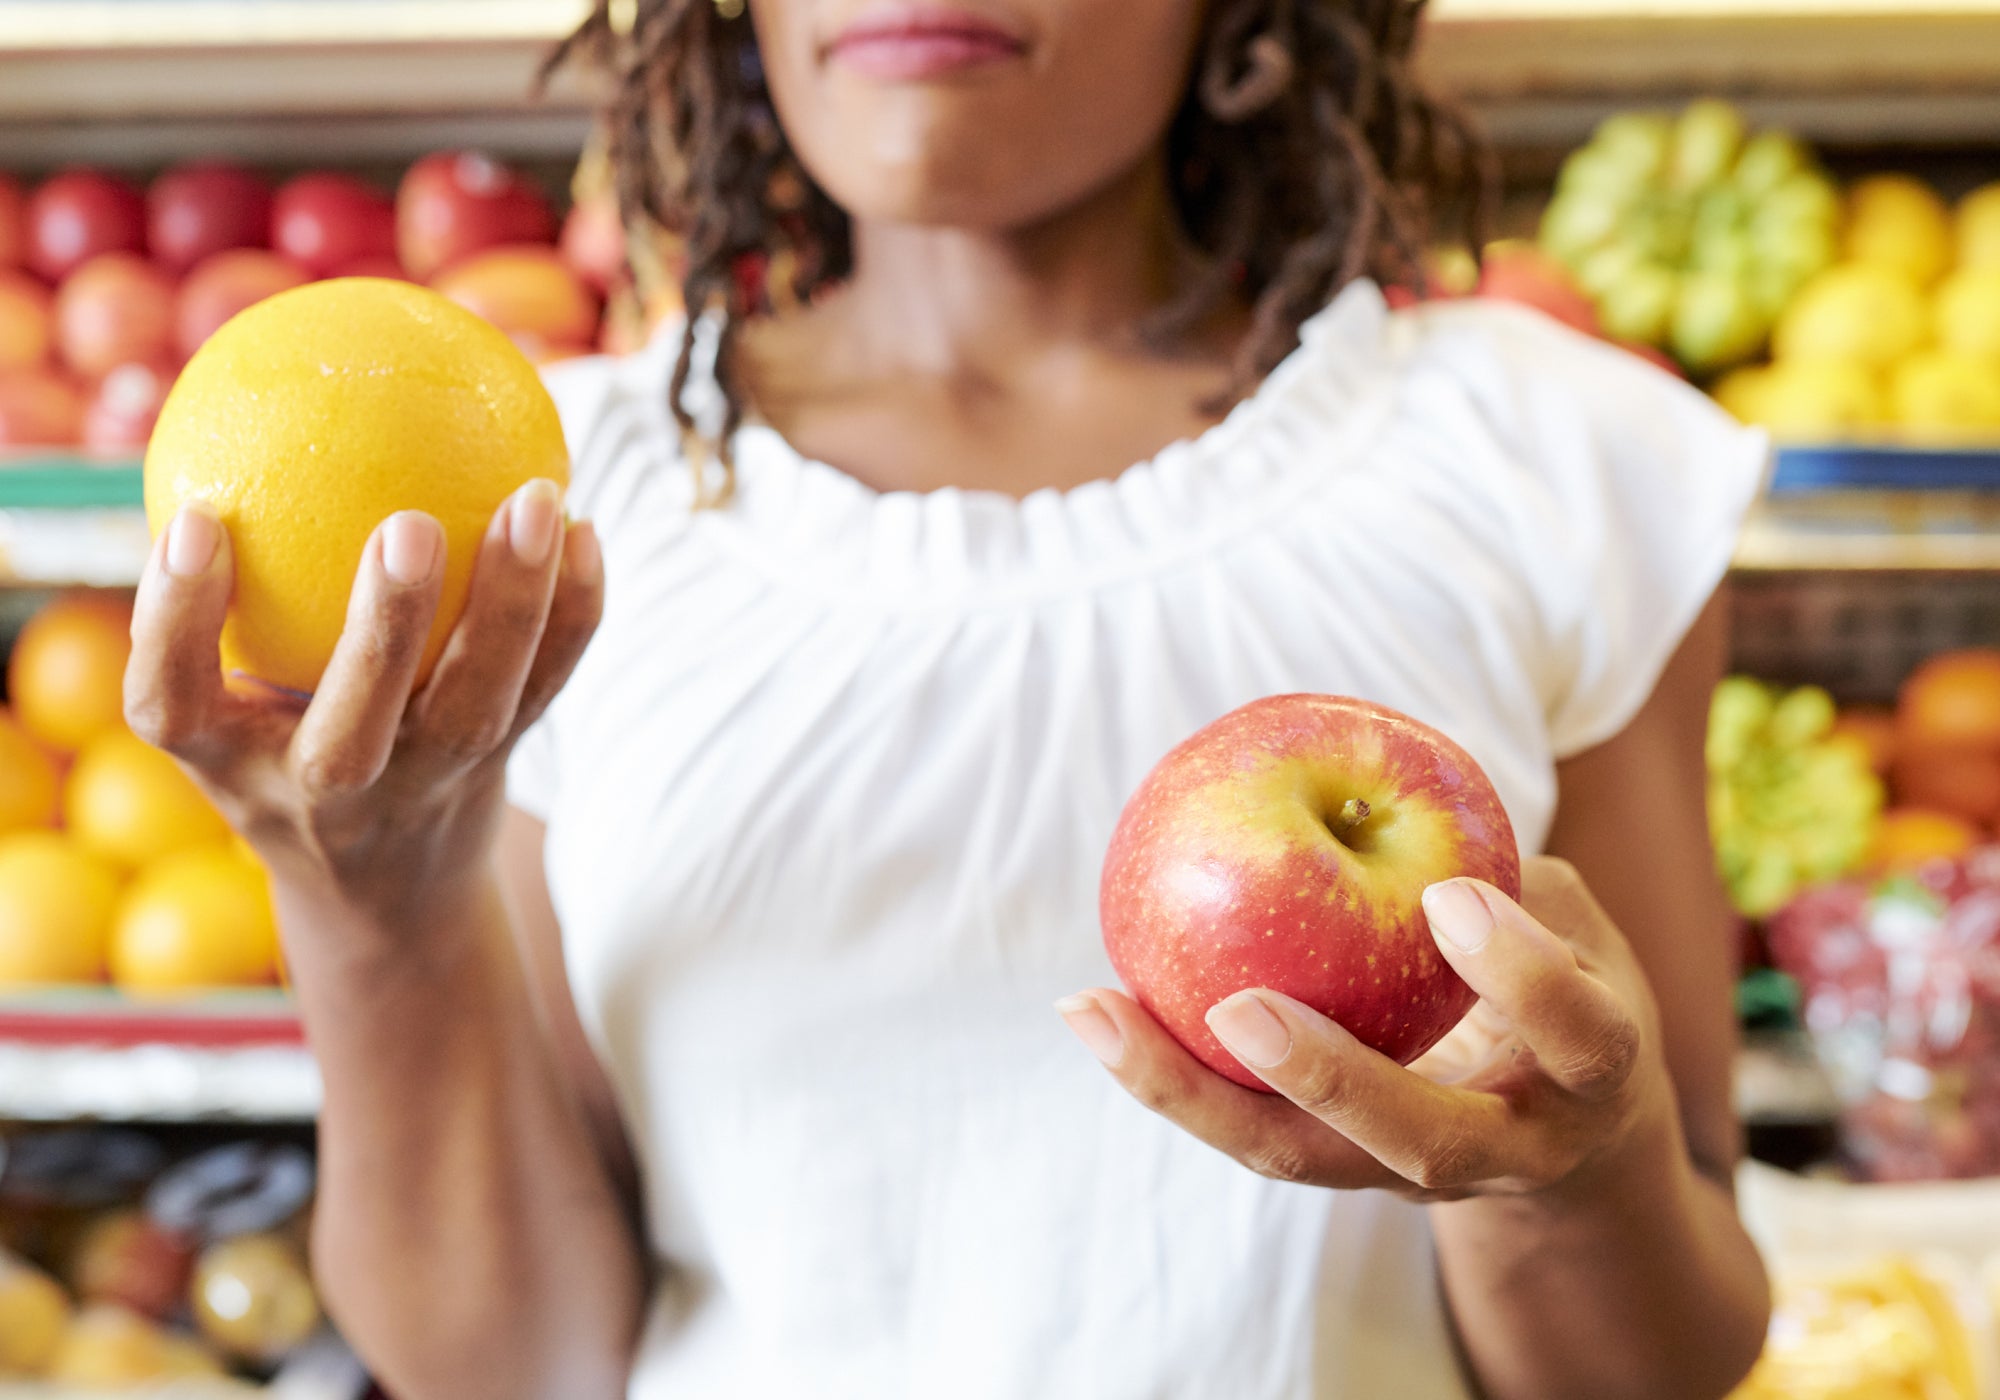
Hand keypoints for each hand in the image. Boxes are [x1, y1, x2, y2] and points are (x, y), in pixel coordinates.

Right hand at [124, 480, 601, 931]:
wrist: (386, 890)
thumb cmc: (281, 744)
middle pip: (350, 736)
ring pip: (475, 713)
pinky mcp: (501, 768)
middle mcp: (324, 793)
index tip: (195, 519)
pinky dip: (574, 614)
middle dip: (382, 635)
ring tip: (536, 499)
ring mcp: (423, 789)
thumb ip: (225, 596)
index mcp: (230, 764)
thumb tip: (227, 419)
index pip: (174, 703)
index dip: (173, 622)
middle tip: (407, 523)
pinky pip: (546, 690)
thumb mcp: (227, 698)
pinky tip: (586, 531)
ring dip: (512, 609)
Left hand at [1058, 857, 1668, 1201]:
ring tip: (1095, 1012)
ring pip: (1297, 1156)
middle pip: (1419, 1142)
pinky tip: (1093, 1010)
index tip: (1450, 896)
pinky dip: (1170, 1074)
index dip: (1522, 974)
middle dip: (1329, 1079)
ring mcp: (1412, 1177)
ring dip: (1191, 1091)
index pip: (1578, 1036)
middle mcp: (1510, 1148)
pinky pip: (1246, 1126)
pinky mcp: (1336, 1167)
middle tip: (1242, 1010)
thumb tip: (1392, 791)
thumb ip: (1511, 876)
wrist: (1568, 1143)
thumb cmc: (1568, 990)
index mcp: (1592, 1076)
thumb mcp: (1579, 930)